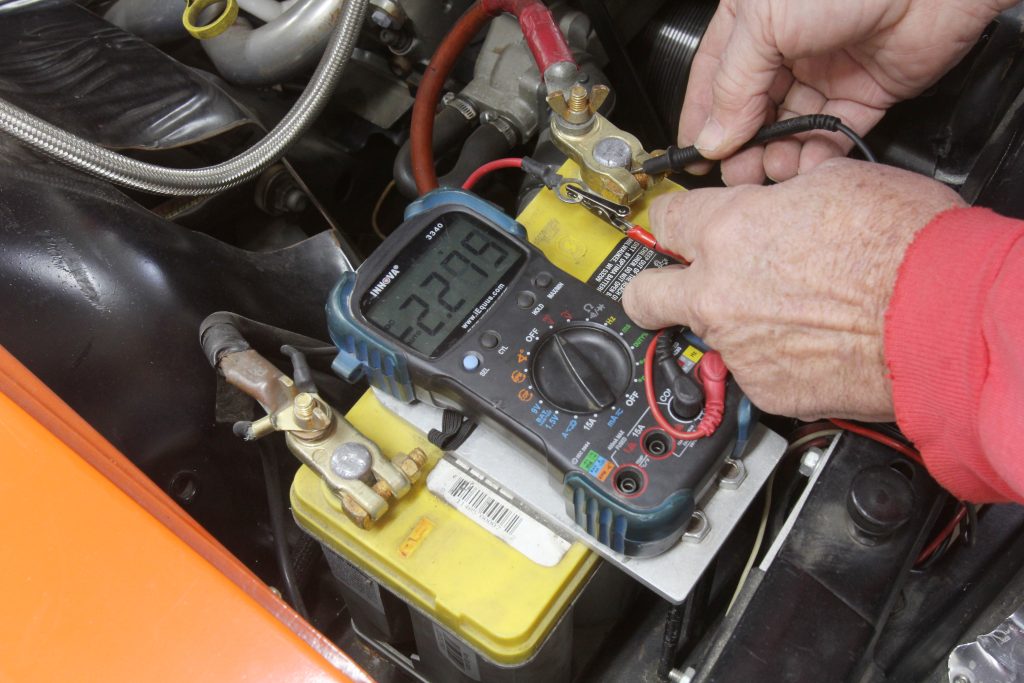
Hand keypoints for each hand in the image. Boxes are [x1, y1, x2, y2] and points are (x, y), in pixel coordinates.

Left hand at [622, 159, 964, 419]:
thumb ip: (780, 199)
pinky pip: (751, 372)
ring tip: (787, 316)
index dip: (671, 222)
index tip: (672, 230)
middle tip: (669, 286)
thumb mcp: (835, 183)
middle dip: (651, 288)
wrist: (940, 316)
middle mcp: (717, 292)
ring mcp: (736, 346)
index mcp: (728, 231)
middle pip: (642, 294)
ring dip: (732, 325)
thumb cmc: (904, 247)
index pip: (664, 220)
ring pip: (707, 335)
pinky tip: (810, 346)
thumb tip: (777, 201)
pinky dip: (772, 361)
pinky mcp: (764, 390)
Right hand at [680, 0, 1011, 184]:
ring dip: (775, 157)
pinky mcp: (865, 94)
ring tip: (768, 172)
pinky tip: (806, 168)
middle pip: (750, 112)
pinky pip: (833, 135)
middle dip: (739, 147)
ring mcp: (826, 71)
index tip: (690, 157)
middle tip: (732, 175)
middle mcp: (785, 48)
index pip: (714, 81)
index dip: (700, 121)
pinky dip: (818, 157)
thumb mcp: (763, 23)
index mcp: (752, 22)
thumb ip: (732, 85)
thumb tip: (711, 136)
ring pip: (789, 129)